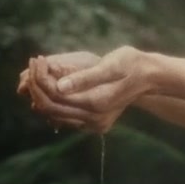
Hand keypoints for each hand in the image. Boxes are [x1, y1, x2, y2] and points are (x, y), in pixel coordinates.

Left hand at [18, 48, 148, 134]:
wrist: (150, 77)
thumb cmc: (131, 64)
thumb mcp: (109, 65)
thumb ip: (84, 78)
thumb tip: (58, 86)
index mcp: (95, 104)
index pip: (54, 96)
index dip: (39, 78)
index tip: (37, 58)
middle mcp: (93, 119)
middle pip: (50, 107)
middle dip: (36, 85)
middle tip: (34, 62)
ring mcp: (94, 124)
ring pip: (54, 114)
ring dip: (41, 93)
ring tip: (39, 69)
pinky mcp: (94, 123)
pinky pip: (64, 116)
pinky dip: (52, 101)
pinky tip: (51, 82)